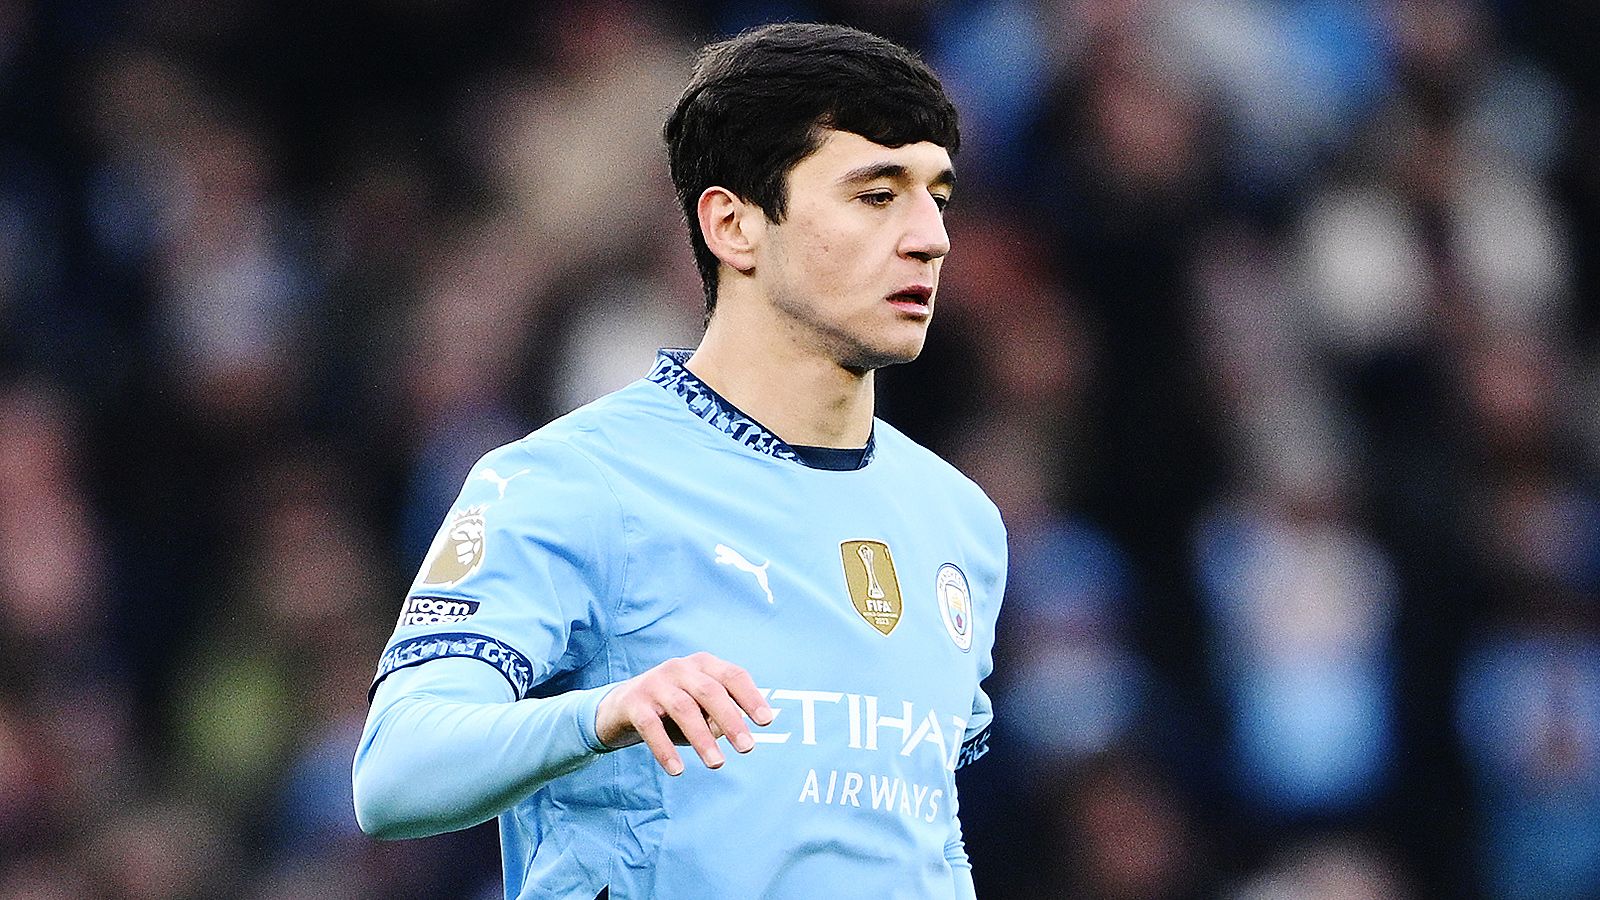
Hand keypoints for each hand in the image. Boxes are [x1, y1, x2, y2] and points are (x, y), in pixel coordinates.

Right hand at [595, 652, 773, 775]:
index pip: (733, 676)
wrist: (619, 708)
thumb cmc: (672, 710)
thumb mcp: (699, 709)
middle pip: (710, 691)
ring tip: (717, 763)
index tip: (766, 721)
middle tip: (747, 748)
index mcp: (703, 665)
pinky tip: (677, 770)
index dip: (751, 697)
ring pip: (683, 708)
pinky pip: (651, 726)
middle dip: (731, 719)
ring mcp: (655, 683)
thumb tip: (743, 736)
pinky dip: (665, 749)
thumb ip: (720, 717)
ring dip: (702, 738)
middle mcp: (680, 668)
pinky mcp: (633, 702)